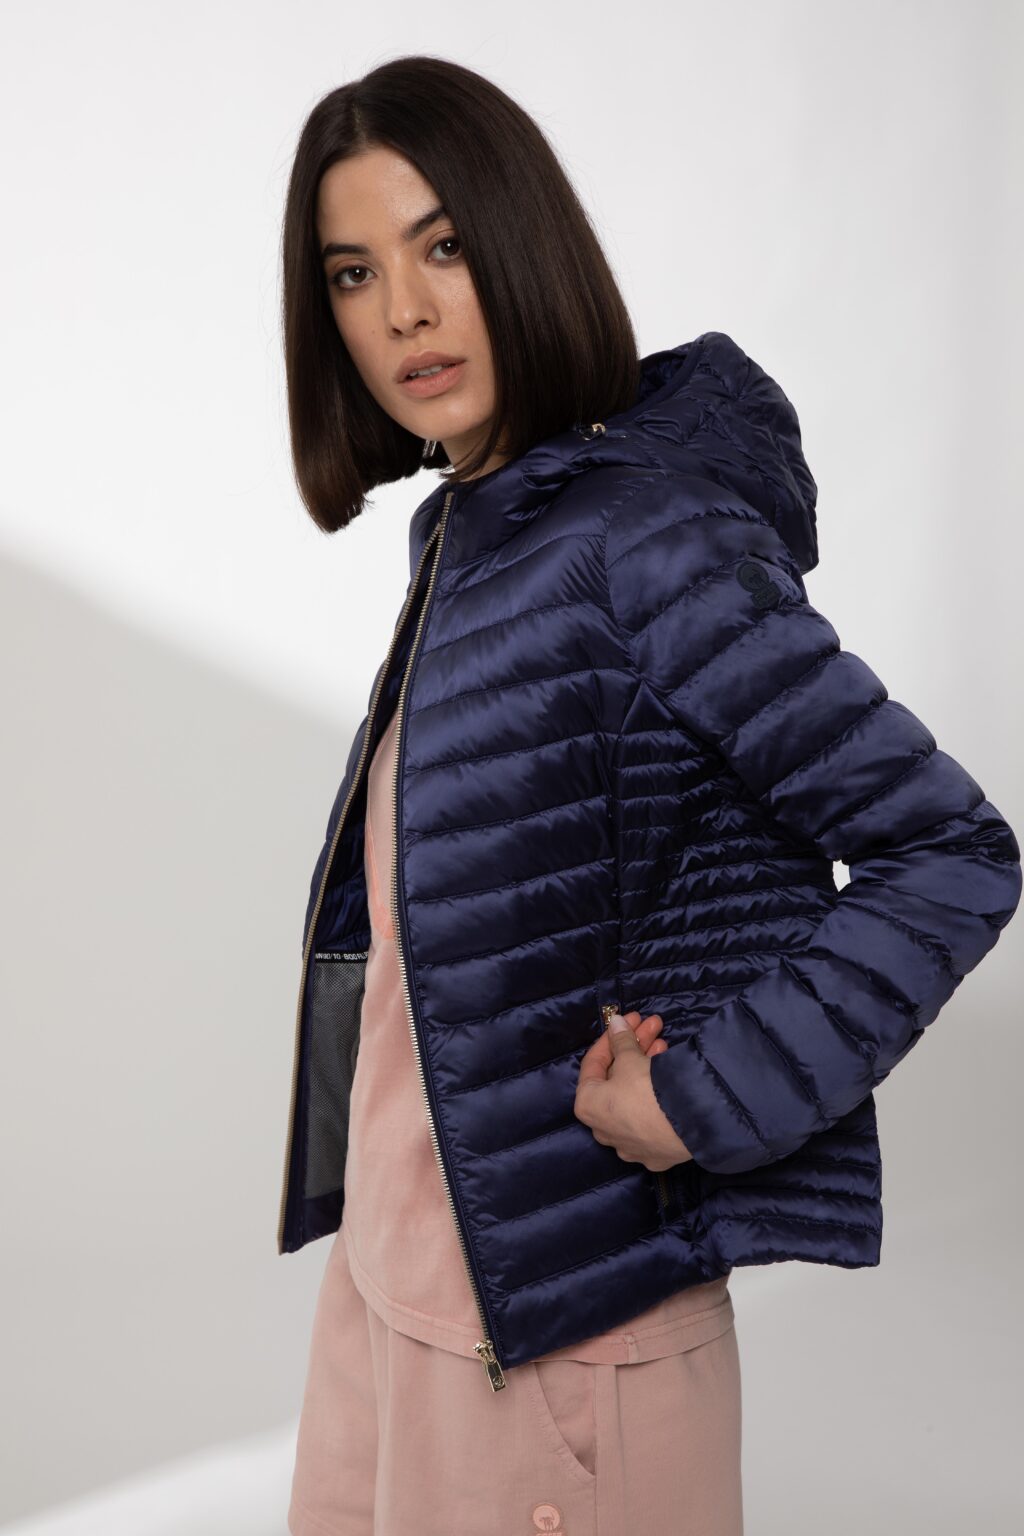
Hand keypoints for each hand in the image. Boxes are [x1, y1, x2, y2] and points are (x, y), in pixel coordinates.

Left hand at [574, 1010, 692, 1169]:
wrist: (688, 1129)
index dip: (611, 1036)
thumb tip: (615, 1022)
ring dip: (645, 1068)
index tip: (628, 1020)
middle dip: (633, 1049)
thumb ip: (621, 1039)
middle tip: (652, 1027)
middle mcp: (602, 1129)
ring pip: (632, 1098)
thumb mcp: (631, 1059)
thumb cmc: (647, 1090)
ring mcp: (629, 1144)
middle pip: (615, 1079)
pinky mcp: (653, 1153)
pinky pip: (647, 1117)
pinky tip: (666, 1078)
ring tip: (664, 1045)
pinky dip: (653, 1096)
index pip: (593, 1063)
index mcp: (587, 1106)